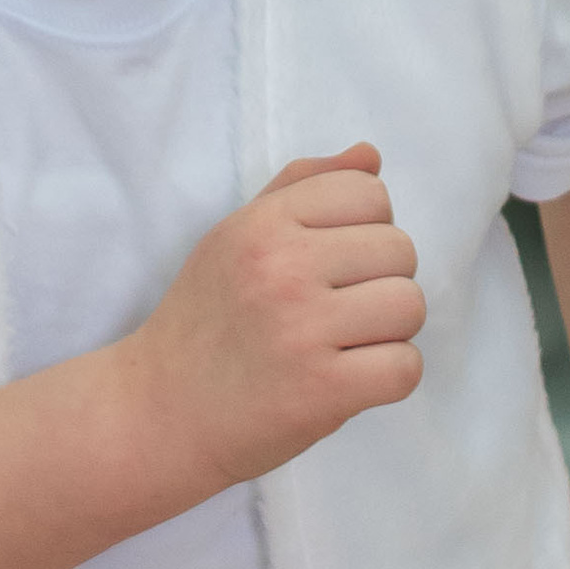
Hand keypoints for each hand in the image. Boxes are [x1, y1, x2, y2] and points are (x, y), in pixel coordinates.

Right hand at [128, 145, 424, 490]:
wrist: (159, 413)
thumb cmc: (205, 323)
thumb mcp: (235, 237)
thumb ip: (302, 188)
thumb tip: (371, 155)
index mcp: (263, 224)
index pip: (369, 192)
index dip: (364, 229)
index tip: (331, 264)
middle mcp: (282, 269)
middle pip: (400, 249)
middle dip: (381, 281)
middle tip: (336, 311)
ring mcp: (302, 331)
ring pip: (410, 306)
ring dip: (389, 331)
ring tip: (344, 344)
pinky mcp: (322, 391)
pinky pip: (405, 368)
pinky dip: (388, 377)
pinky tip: (350, 379)